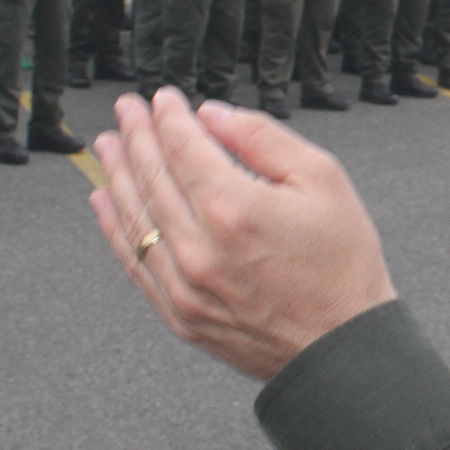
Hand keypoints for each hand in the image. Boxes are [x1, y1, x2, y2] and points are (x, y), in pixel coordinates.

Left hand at [90, 89, 397, 379]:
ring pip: (135, 219)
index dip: (168, 117)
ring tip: (107, 146)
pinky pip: (135, 264)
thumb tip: (211, 116)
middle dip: (136, 137)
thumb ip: (262, 138)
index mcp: (234, 209)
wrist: (344, 350)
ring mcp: (184, 287)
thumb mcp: (323, 180)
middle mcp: (200, 248)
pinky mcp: (180, 316)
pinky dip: (116, 228)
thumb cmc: (343, 265)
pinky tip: (105, 202)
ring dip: (116, 175)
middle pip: (152, 178)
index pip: (183, 148)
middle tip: (126, 110)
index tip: (163, 99)